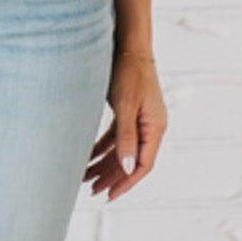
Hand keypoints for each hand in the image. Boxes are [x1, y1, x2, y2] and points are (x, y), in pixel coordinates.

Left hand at [84, 49, 166, 200]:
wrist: (128, 44)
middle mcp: (150, 126)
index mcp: (155, 127)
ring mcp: (140, 119)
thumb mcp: (125, 106)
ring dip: (105, 164)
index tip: (109, 195)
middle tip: (92, 191)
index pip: (143, 165)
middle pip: (132, 160)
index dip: (126, 182)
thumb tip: (129, 169)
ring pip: (122, 150)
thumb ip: (126, 137)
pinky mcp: (129, 112)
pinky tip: (88, 157)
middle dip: (112, 177)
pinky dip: (103, 148)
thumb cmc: (129, 72)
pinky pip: (116, 138)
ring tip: (86, 179)